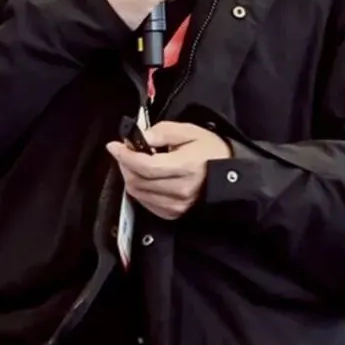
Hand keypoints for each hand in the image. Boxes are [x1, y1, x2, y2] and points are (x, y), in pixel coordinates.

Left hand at [107, 121, 231, 220]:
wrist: (229, 173)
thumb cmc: (209, 149)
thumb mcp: (188, 131)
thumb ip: (162, 132)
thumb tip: (141, 136)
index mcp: (185, 167)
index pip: (145, 166)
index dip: (125, 156)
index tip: (114, 145)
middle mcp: (180, 190)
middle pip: (137, 181)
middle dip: (125, 164)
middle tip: (125, 151)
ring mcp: (177, 205)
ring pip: (138, 193)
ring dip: (130, 176)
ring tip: (135, 163)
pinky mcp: (174, 214)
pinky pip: (146, 203)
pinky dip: (139, 189)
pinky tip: (145, 178)